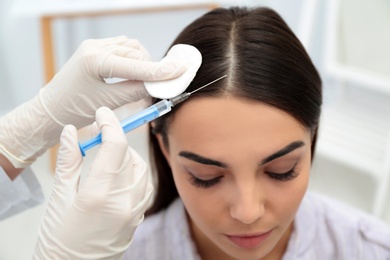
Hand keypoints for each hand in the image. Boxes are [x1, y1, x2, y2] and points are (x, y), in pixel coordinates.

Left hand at [0, 36, 184, 167]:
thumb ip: (135, 91)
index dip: (161, 70)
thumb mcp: (108, 103)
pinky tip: (135, 72)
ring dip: (143, 63)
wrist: (51, 110)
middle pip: (136, 54)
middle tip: (162, 87)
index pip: (137, 65)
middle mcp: (94, 47)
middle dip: (152, 70)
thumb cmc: (74, 109)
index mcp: (95, 60)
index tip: (181, 70)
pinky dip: (133, 60)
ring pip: (131, 49)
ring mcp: (94, 46)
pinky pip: (122, 49)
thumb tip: (158, 85)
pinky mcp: (94, 50)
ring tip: (146, 83)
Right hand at [33, 107, 152, 258]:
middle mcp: (123, 202)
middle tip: (97, 135)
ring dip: (127, 155)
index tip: (102, 114)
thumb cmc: (59, 240)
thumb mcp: (59, 198)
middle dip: (115, 139)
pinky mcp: (138, 218)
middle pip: (129, 155)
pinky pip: (145, 186)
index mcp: (99, 195)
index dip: (110, 124)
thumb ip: (69, 161)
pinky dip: (135, 173)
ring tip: (108, 156)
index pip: (116, 147)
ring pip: (141, 169)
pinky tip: (120, 174)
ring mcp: (135, 211)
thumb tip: (72, 132)